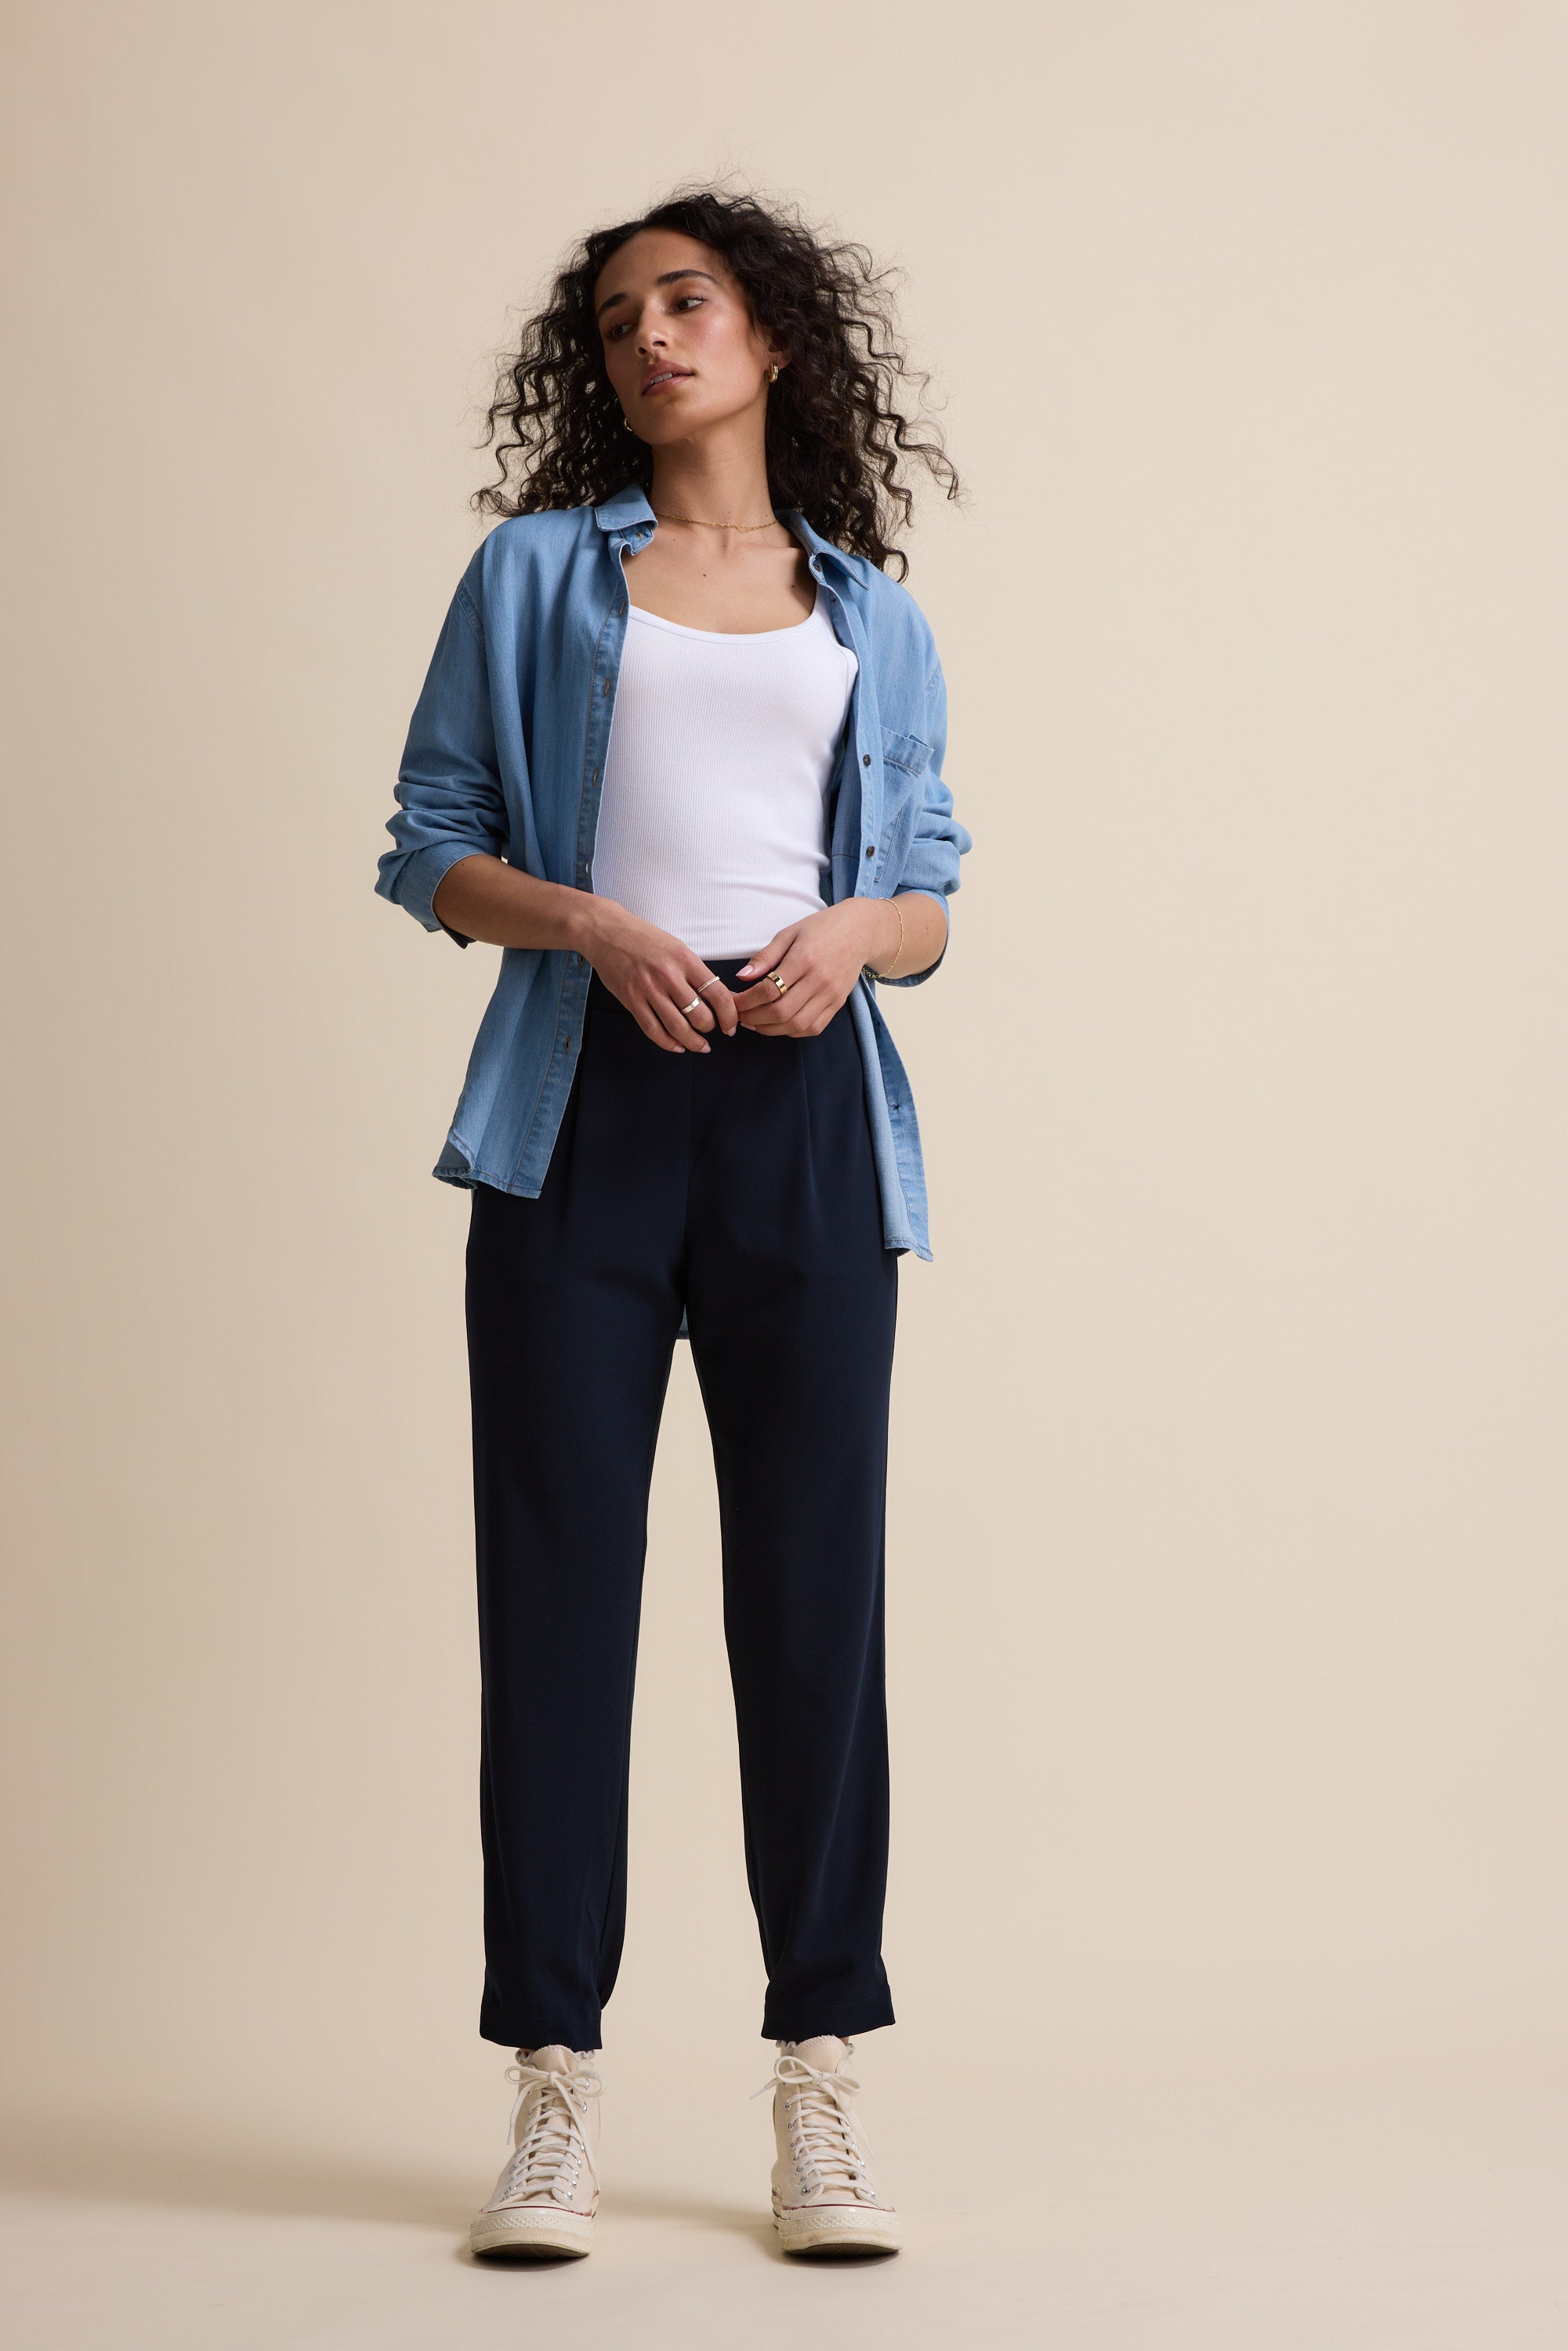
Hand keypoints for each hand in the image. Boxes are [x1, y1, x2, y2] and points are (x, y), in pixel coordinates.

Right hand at [583, 903, 737, 1052]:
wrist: (606, 932)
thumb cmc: (644, 938)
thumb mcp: (676, 947)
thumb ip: (694, 971)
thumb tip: (716, 997)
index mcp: (685, 959)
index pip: (718, 994)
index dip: (729, 1015)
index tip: (730, 1024)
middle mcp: (668, 975)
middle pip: (700, 1015)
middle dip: (710, 1029)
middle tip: (711, 1030)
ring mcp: (648, 989)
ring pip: (678, 1027)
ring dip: (693, 1042)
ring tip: (700, 1046)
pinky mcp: (631, 1000)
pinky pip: (653, 1030)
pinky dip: (668, 1043)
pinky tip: (677, 1046)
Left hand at [730, 902, 894, 1037]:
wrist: (861, 931)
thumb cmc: (821, 928)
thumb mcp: (789, 933)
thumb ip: (765, 956)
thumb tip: (741, 977)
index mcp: (804, 958)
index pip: (769, 989)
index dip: (746, 1001)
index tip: (733, 1002)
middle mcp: (819, 980)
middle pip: (781, 1012)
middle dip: (754, 1018)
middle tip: (739, 1016)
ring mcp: (831, 995)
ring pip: (796, 1024)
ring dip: (770, 1029)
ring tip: (754, 1023)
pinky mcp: (838, 1004)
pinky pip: (813, 1028)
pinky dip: (792, 1031)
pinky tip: (778, 1025)